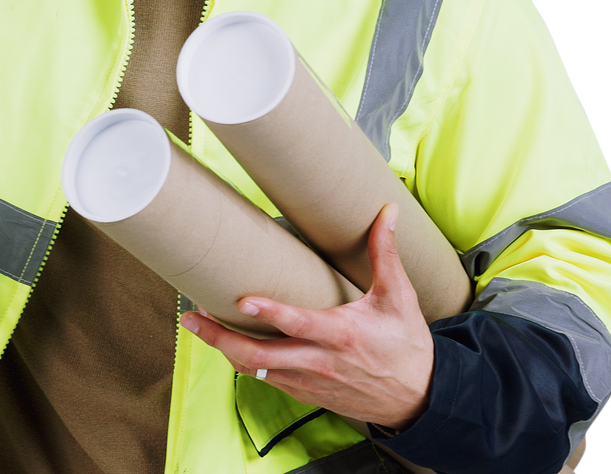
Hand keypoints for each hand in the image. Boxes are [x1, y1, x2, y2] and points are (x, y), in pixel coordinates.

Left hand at [180, 204, 434, 432]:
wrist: (418, 398)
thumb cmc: (407, 347)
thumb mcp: (399, 298)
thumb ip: (385, 253)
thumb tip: (387, 212)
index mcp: (342, 335)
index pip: (299, 324)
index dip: (270, 313)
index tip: (242, 300)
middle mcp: (320, 362)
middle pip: (258, 357)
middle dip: (220, 338)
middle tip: (192, 318)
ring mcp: (309, 382)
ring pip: (255, 371)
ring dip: (224, 349)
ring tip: (199, 325)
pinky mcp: (306, 394)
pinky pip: (266, 380)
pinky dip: (244, 362)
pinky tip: (229, 344)